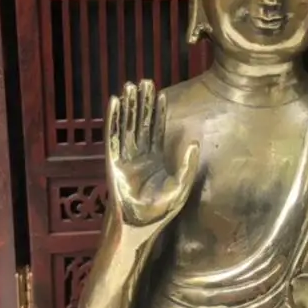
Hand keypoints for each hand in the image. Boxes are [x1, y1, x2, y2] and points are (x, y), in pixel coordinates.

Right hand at [106, 80, 199, 230]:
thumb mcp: (181, 189)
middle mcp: (140, 156)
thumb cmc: (158, 213)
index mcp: (156, 161)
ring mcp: (126, 157)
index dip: (159, 112)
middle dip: (143, 102)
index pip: (157, 130)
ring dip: (129, 106)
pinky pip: (113, 135)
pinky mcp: (113, 160)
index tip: (160, 94)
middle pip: (141, 122)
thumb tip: (194, 142)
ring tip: (130, 85)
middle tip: (144, 81)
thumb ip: (188, 166)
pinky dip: (114, 119)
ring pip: (127, 125)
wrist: (137, 226)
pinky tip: (115, 103)